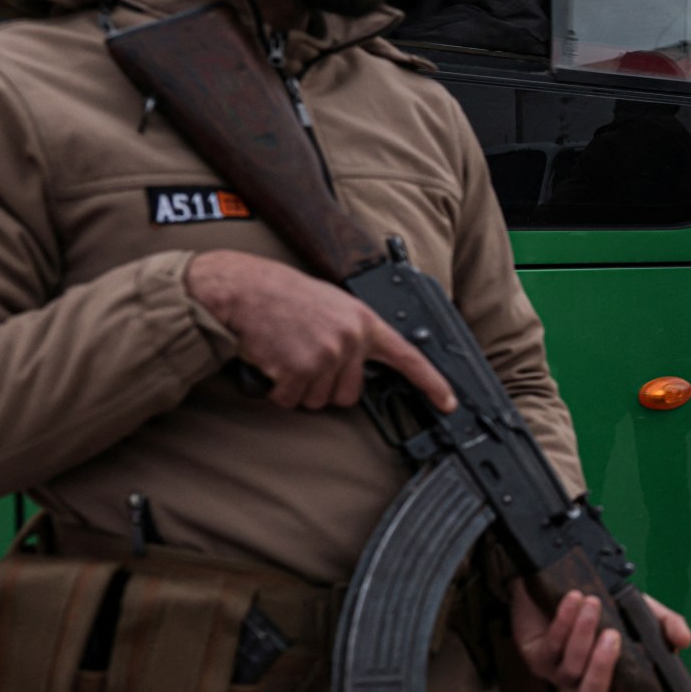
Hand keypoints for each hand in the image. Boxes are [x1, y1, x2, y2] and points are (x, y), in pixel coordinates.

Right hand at [187, 250, 454, 411]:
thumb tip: (364, 364)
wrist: (243, 288)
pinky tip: (271, 361)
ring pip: (316, 400)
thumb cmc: (282, 295)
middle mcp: (351, 340)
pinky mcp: (299, 370)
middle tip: (303, 356)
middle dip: (324, 385)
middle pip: (348, 395)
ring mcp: (327, 355)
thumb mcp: (333, 305)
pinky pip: (289, 401)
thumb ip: (355, 333)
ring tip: (285, 352)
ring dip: (297, 387)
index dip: (431, 383)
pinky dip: (276, 390)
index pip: (408, 357)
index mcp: (364, 322)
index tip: (447, 402)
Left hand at [510, 585, 690, 691]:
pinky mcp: (536, 656)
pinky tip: (573, 600)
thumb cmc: (603, 604)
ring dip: (583, 633)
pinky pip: (551, 646)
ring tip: (593, 603)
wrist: (559, 580)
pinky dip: (564, 621)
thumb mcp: (641, 611)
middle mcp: (584, 682)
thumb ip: (666, 625)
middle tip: (612, 635)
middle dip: (602, 668)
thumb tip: (683, 640)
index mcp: (612, 681)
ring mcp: (558, 671)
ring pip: (571, 668)